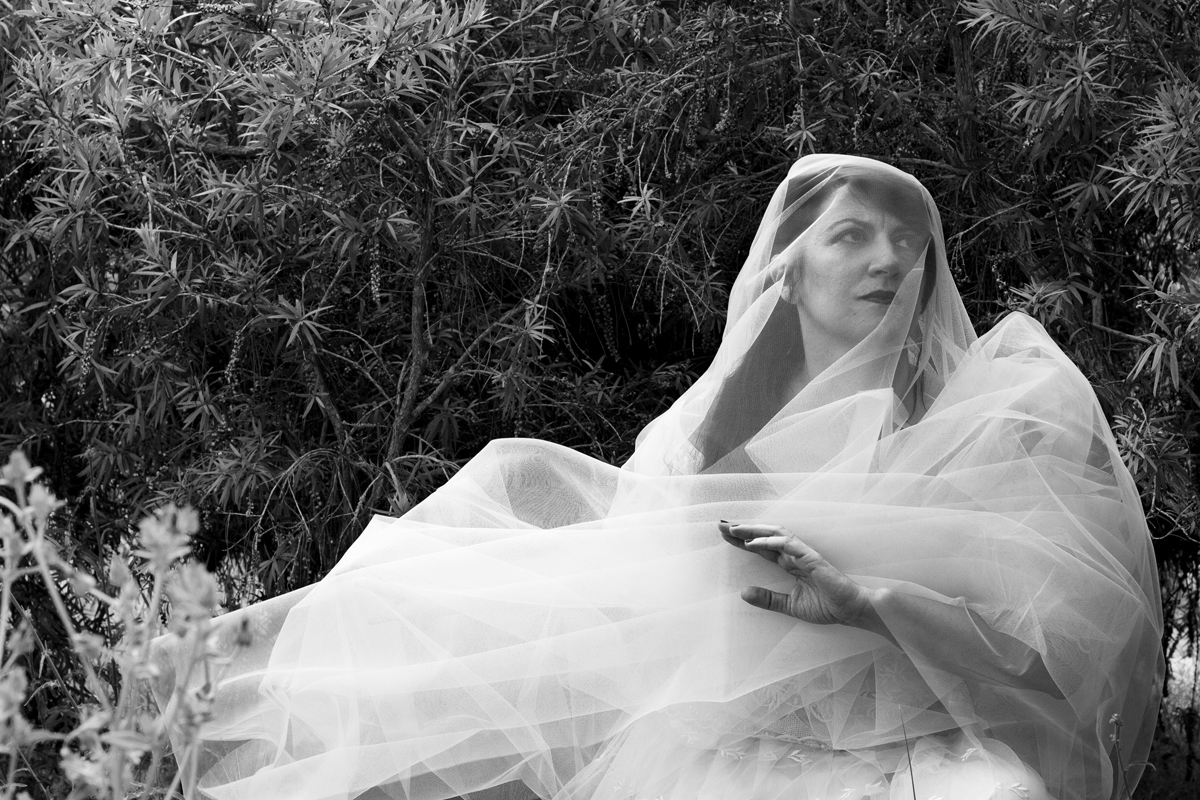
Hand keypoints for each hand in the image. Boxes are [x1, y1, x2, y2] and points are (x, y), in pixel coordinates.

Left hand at [718, 521, 875, 626]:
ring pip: (774, 534)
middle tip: (721, 525)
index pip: (761, 548)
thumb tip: (743, 593)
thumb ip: (769, 599)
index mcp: (789, 564)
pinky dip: (769, 543)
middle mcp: (794, 554)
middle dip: (743, 529)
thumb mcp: (791, 606)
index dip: (742, 540)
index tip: (724, 536)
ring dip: (753, 530)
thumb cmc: (828, 606)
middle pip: (764, 536)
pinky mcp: (812, 558)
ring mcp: (803, 554)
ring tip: (733, 529)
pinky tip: (753, 543)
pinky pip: (788, 545)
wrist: (852, 610)